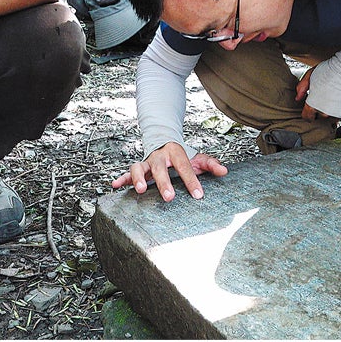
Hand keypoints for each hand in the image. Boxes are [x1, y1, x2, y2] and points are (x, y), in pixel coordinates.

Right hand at [111, 142, 227, 201]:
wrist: (165, 144)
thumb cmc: (182, 156)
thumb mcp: (198, 158)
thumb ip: (211, 164)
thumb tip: (224, 171)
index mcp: (175, 152)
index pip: (184, 166)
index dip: (191, 180)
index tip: (198, 194)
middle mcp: (159, 156)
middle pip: (159, 167)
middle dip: (164, 182)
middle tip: (169, 197)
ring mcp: (147, 163)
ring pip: (139, 167)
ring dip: (138, 178)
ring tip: (140, 190)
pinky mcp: (138, 170)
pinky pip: (127, 174)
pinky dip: (122, 179)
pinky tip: (115, 186)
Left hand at [296, 67, 340, 147]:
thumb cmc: (328, 70)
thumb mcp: (310, 74)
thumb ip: (301, 87)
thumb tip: (297, 99)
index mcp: (313, 104)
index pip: (307, 115)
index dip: (307, 109)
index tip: (309, 103)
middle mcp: (324, 112)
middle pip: (319, 115)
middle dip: (319, 107)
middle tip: (324, 92)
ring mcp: (337, 113)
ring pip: (331, 117)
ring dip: (331, 111)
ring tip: (334, 96)